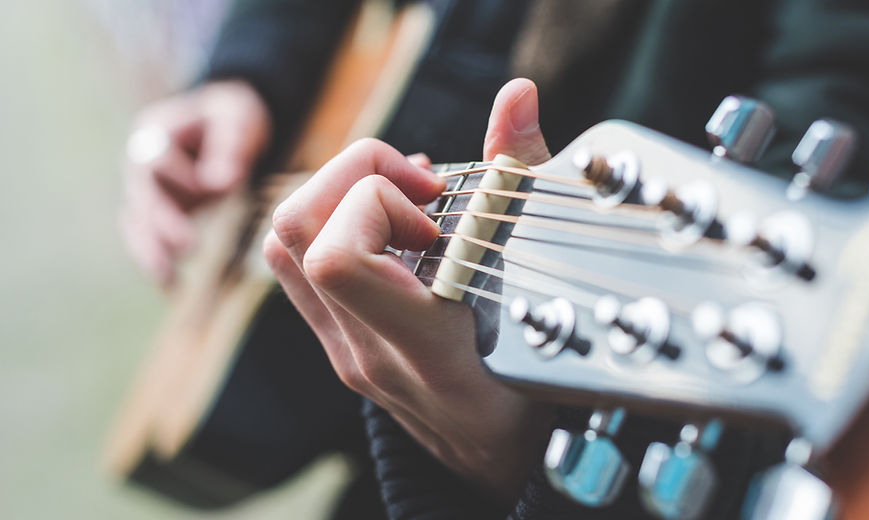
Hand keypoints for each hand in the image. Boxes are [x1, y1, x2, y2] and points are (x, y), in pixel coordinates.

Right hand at [120, 80, 270, 285]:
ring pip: (139, 225)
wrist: (227, 127)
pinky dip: (159, 263)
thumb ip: (230, 146)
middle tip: (186, 246)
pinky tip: (173, 287)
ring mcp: (148, 193)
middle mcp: (141, 164)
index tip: (212, 189)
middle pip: (142, 196)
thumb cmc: (233, 118)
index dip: (181, 176)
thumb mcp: (237, 121)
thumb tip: (220, 183)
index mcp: (156, 133)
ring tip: (168, 280)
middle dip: (161, 223)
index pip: (157, 159)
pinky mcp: (159, 216)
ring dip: (151, 252)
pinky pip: (151, 240)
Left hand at [264, 78, 553, 500]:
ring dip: (336, 195)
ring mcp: (344, 351)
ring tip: (404, 201)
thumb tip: (516, 96)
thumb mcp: (544, 287)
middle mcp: (367, 351)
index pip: (338, 257)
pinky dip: (334, 221)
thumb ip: (521, 182)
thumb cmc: (541, 383)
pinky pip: (299, 266)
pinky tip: (393, 226)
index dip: (378, 201)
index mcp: (423, 346)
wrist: (506, 462)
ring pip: (282, 246)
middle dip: (353, 175)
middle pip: (293, 233)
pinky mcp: (338, 344)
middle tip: (419, 188)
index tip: (438, 208)